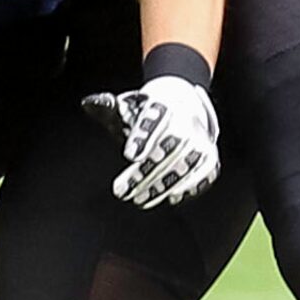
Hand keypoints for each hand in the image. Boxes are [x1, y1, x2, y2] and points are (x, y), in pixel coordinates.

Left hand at [81, 75, 221, 208]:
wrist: (185, 101)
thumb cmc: (151, 109)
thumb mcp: (129, 104)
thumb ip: (108, 107)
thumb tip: (89, 103)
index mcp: (164, 103)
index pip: (155, 118)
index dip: (143, 137)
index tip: (129, 155)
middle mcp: (187, 120)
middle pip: (171, 146)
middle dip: (147, 172)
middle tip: (122, 191)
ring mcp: (201, 139)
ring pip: (189, 162)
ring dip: (164, 184)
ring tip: (140, 199)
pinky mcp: (210, 156)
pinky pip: (205, 173)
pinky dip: (190, 187)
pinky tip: (171, 197)